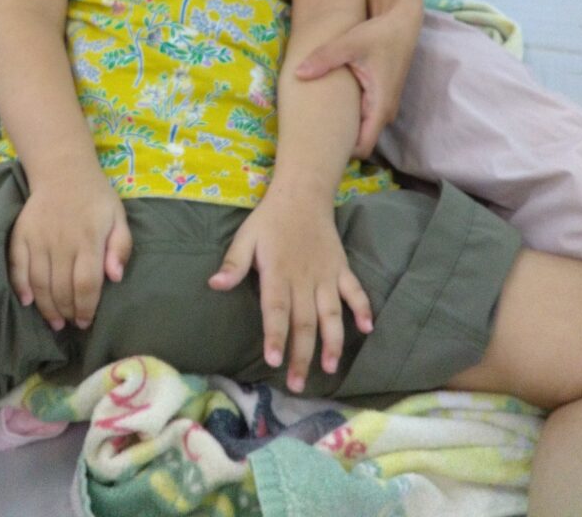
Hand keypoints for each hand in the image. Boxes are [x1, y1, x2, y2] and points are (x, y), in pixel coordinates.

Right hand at [8, 174, 131, 330]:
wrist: (63, 171)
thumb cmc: (95, 198)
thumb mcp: (118, 217)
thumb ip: (121, 247)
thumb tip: (115, 277)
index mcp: (89, 238)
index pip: (86, 284)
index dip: (86, 308)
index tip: (87, 321)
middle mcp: (61, 241)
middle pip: (61, 288)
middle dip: (68, 312)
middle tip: (72, 324)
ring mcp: (38, 238)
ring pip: (39, 282)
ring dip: (46, 307)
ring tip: (55, 322)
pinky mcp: (21, 234)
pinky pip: (17, 266)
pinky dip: (21, 287)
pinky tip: (28, 303)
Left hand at [208, 187, 372, 393]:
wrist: (302, 196)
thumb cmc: (269, 220)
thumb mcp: (245, 237)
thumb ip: (234, 263)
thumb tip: (214, 284)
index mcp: (278, 272)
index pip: (277, 309)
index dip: (276, 335)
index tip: (274, 360)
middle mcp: (304, 278)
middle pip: (304, 321)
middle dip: (302, 354)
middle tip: (297, 385)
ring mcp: (326, 275)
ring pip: (331, 314)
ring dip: (333, 342)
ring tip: (331, 368)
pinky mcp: (341, 269)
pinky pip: (355, 291)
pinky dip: (363, 308)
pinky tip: (367, 329)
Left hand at [294, 11, 421, 157]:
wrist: (401, 23)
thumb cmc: (378, 34)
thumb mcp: (349, 44)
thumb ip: (324, 59)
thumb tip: (298, 73)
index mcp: (380, 106)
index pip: (363, 147)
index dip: (342, 154)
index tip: (318, 151)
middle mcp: (384, 112)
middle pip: (360, 142)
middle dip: (338, 145)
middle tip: (308, 142)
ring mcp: (383, 107)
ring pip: (361, 130)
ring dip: (343, 130)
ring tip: (314, 127)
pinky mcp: (380, 99)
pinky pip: (363, 118)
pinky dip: (348, 118)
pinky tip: (327, 111)